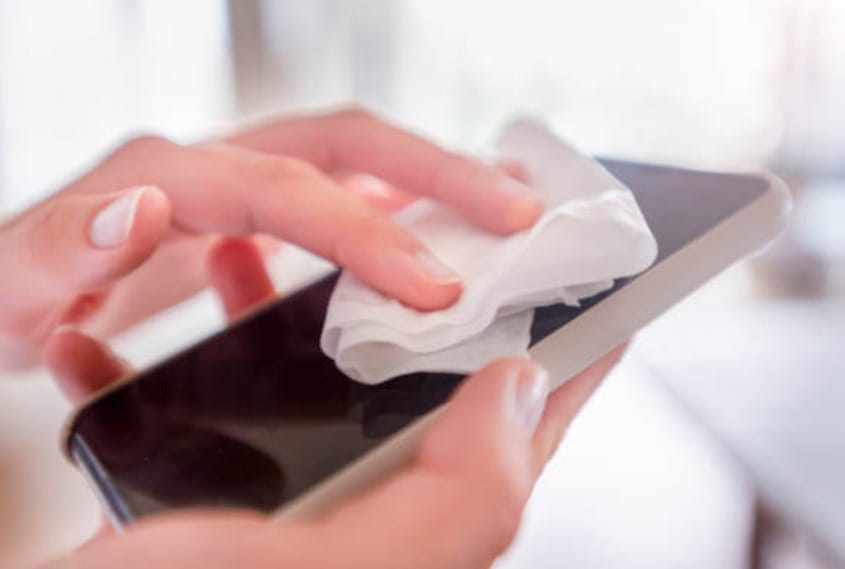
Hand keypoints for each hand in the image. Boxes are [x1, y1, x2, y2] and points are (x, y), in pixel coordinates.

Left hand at [0, 108, 542, 368]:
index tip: (436, 286)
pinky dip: (383, 214)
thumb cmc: (8, 290)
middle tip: (515, 210)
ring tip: (497, 198)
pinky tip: (418, 237)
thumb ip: (61, 246)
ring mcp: (236, 187)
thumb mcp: (12, 281)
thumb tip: (141, 209)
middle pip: (345, 145)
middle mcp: (212, 166)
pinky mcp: (244, 218)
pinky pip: (329, 203)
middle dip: (439, 172)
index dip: (369, 234)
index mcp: (165, 176)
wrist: (2, 293)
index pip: (291, 191)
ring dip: (427, 178)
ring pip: (351, 164)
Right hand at [43, 249, 625, 567]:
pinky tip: (237, 290)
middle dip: (477, 327)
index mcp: (415, 532)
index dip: (576, 372)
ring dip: (365, 313)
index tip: (609, 303)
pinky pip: (265, 385)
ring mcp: (304, 492)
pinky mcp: (235, 474)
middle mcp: (371, 513)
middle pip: (450, 403)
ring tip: (373, 251)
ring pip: (359, 383)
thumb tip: (522, 388)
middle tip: (501, 254)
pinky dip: (255, 333)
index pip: (524, 445)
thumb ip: (462, 498)